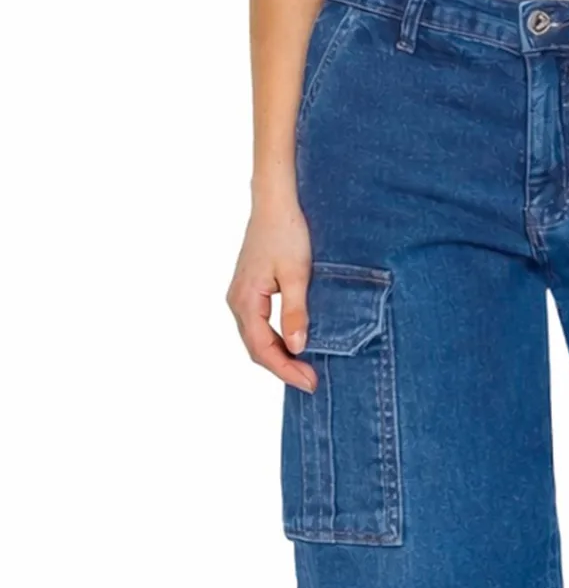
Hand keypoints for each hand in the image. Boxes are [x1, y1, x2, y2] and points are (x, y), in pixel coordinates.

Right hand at [227, 194, 316, 390]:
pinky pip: (259, 326)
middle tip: (312, 382)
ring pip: (256, 339)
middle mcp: (237, 302)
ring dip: (279, 357)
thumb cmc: (287, 233)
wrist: (275, 204)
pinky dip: (275, 341)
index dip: (285, 370)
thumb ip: (296, 313)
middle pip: (256, 349)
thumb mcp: (297, 275)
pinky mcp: (249, 292)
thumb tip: (297, 347)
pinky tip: (294, 347)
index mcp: (245, 300)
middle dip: (283, 368)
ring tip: (305, 369)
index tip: (309, 382)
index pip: (262, 349)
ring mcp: (241, 297)